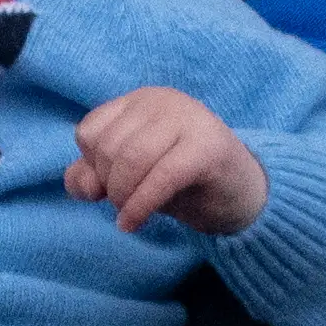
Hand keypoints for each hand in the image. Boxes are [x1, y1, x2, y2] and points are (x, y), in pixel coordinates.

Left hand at [64, 86, 268, 234]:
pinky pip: (161, 177)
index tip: (110, 188)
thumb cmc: (182, 183)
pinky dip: (140, 206)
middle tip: (124, 205)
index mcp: (140, 100)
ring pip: (131, 159)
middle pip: (108, 146)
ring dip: (122, 197)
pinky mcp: (208, 146)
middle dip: (108, 186)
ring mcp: (188, 118)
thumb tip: (80, 185)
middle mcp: (162, 101)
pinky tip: (133, 224)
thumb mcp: (131, 177)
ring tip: (130, 214)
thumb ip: (95, 177)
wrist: (245, 195)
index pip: (90, 131)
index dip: (92, 167)